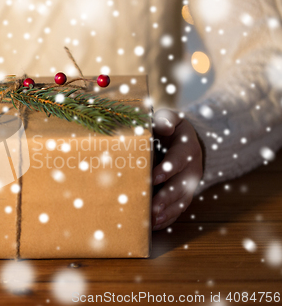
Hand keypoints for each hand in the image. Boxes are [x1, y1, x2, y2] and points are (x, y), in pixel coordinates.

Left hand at [152, 109, 202, 230]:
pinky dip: (168, 219)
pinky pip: (179, 209)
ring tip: (152, 220)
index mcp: (187, 148)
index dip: (168, 168)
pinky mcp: (185, 194)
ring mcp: (190, 184)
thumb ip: (166, 119)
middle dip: (166, 198)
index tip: (154, 176)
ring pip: (181, 201)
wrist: (182, 139)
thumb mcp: (170, 118)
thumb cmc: (170, 128)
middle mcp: (192, 168)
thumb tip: (165, 126)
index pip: (179, 159)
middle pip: (181, 185)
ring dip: (167, 212)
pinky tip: (154, 226)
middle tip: (152, 208)